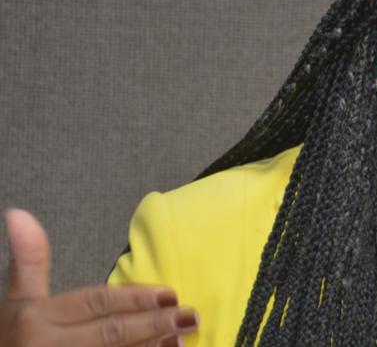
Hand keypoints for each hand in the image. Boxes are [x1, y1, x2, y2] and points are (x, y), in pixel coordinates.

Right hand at [1, 208, 198, 346]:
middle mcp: (48, 344)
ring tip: (184, 336)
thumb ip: (29, 258)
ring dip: (152, 346)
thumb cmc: (13, 334)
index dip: (134, 297)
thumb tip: (18, 212)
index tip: (170, 293)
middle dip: (152, 323)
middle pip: (111, 332)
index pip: (96, 303)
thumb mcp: (18, 298)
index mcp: (38, 318)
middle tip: (190, 315)